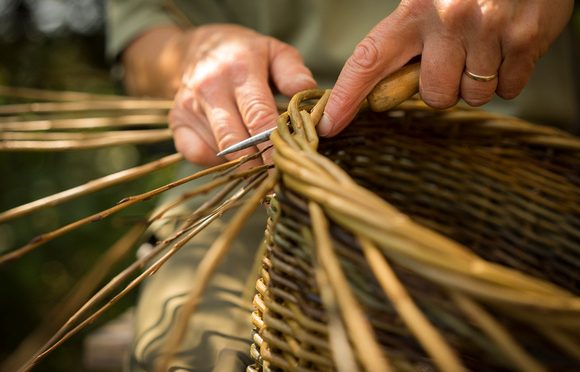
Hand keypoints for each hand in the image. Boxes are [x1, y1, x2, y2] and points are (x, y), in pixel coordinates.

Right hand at [169, 24, 315, 164]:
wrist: (195, 48)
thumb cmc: (244, 54)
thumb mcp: (273, 51)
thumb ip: (293, 71)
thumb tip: (306, 92)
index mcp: (239, 69)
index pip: (259, 116)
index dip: (274, 145)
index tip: (288, 162)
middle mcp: (210, 88)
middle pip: (235, 140)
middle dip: (258, 163)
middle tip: (276, 174)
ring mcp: (189, 106)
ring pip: (219, 150)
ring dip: (242, 161)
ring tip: (259, 160)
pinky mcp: (177, 121)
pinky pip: (197, 154)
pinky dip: (217, 160)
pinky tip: (232, 150)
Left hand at [318, 0, 573, 135]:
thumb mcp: (429, 3)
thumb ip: (405, 45)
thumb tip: (380, 97)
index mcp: (413, 10)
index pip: (369, 60)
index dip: (347, 96)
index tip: (328, 124)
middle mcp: (447, 19)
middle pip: (434, 96)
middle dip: (444, 87)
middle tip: (457, 56)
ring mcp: (487, 30)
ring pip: (472, 95)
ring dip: (478, 80)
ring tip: (485, 44)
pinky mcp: (524, 39)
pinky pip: (508, 89)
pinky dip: (509, 76)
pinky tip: (508, 45)